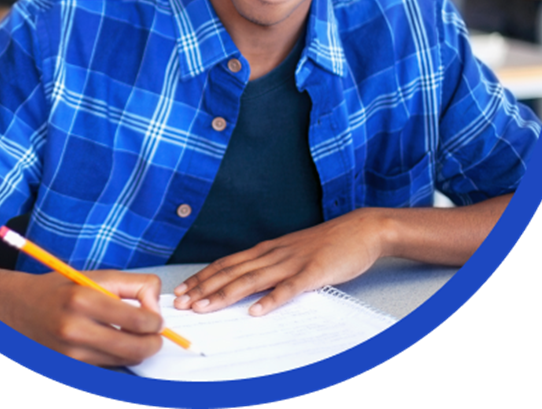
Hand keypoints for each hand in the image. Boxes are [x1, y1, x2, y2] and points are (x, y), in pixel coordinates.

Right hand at [0, 268, 163, 365]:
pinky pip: (106, 368)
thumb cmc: (63, 289)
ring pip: (123, 361)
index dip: (156, 322)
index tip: (157, 319)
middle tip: (156, 334)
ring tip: (132, 335)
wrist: (19, 309)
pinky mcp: (67, 369)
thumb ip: (134, 286)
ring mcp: (70, 355)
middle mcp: (75, 330)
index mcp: (83, 299)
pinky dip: (116, 359)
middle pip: (134, 349)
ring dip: (136, 351)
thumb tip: (155, 308)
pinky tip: (111, 344)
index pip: (136, 320)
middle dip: (153, 343)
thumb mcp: (98, 276)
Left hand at [173, 210, 387, 316]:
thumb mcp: (291, 252)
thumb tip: (247, 284)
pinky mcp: (313, 272)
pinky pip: (289, 288)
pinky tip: (256, 311)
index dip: (203, 277)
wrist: (359, 229)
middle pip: (232, 271)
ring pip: (252, 279)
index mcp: (267, 249)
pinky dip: (271, 300)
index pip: (227, 263)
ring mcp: (292, 262)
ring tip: (205, 307)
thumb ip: (271, 266)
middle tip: (181, 302)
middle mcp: (274, 254)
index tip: (182, 290)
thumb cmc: (326, 244)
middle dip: (204, 288)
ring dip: (225, 294)